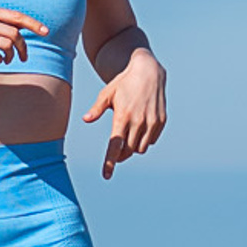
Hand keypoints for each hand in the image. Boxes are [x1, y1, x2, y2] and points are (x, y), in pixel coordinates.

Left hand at [84, 49, 166, 177]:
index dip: (110, 162)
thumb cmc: (123, 83)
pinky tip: (140, 128)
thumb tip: (86, 119)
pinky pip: (151, 141)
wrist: (148, 71)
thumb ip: (97, 109)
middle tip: (115, 152)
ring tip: (128, 136)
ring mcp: (151, 122)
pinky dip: (145, 140)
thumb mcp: (107, 93)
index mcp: (122, 116)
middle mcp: (138, 121)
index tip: (106, 175)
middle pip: (128, 151)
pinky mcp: (161, 121)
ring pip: (140, 149)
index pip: (115, 146)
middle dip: (120, 155)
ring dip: (133, 148)